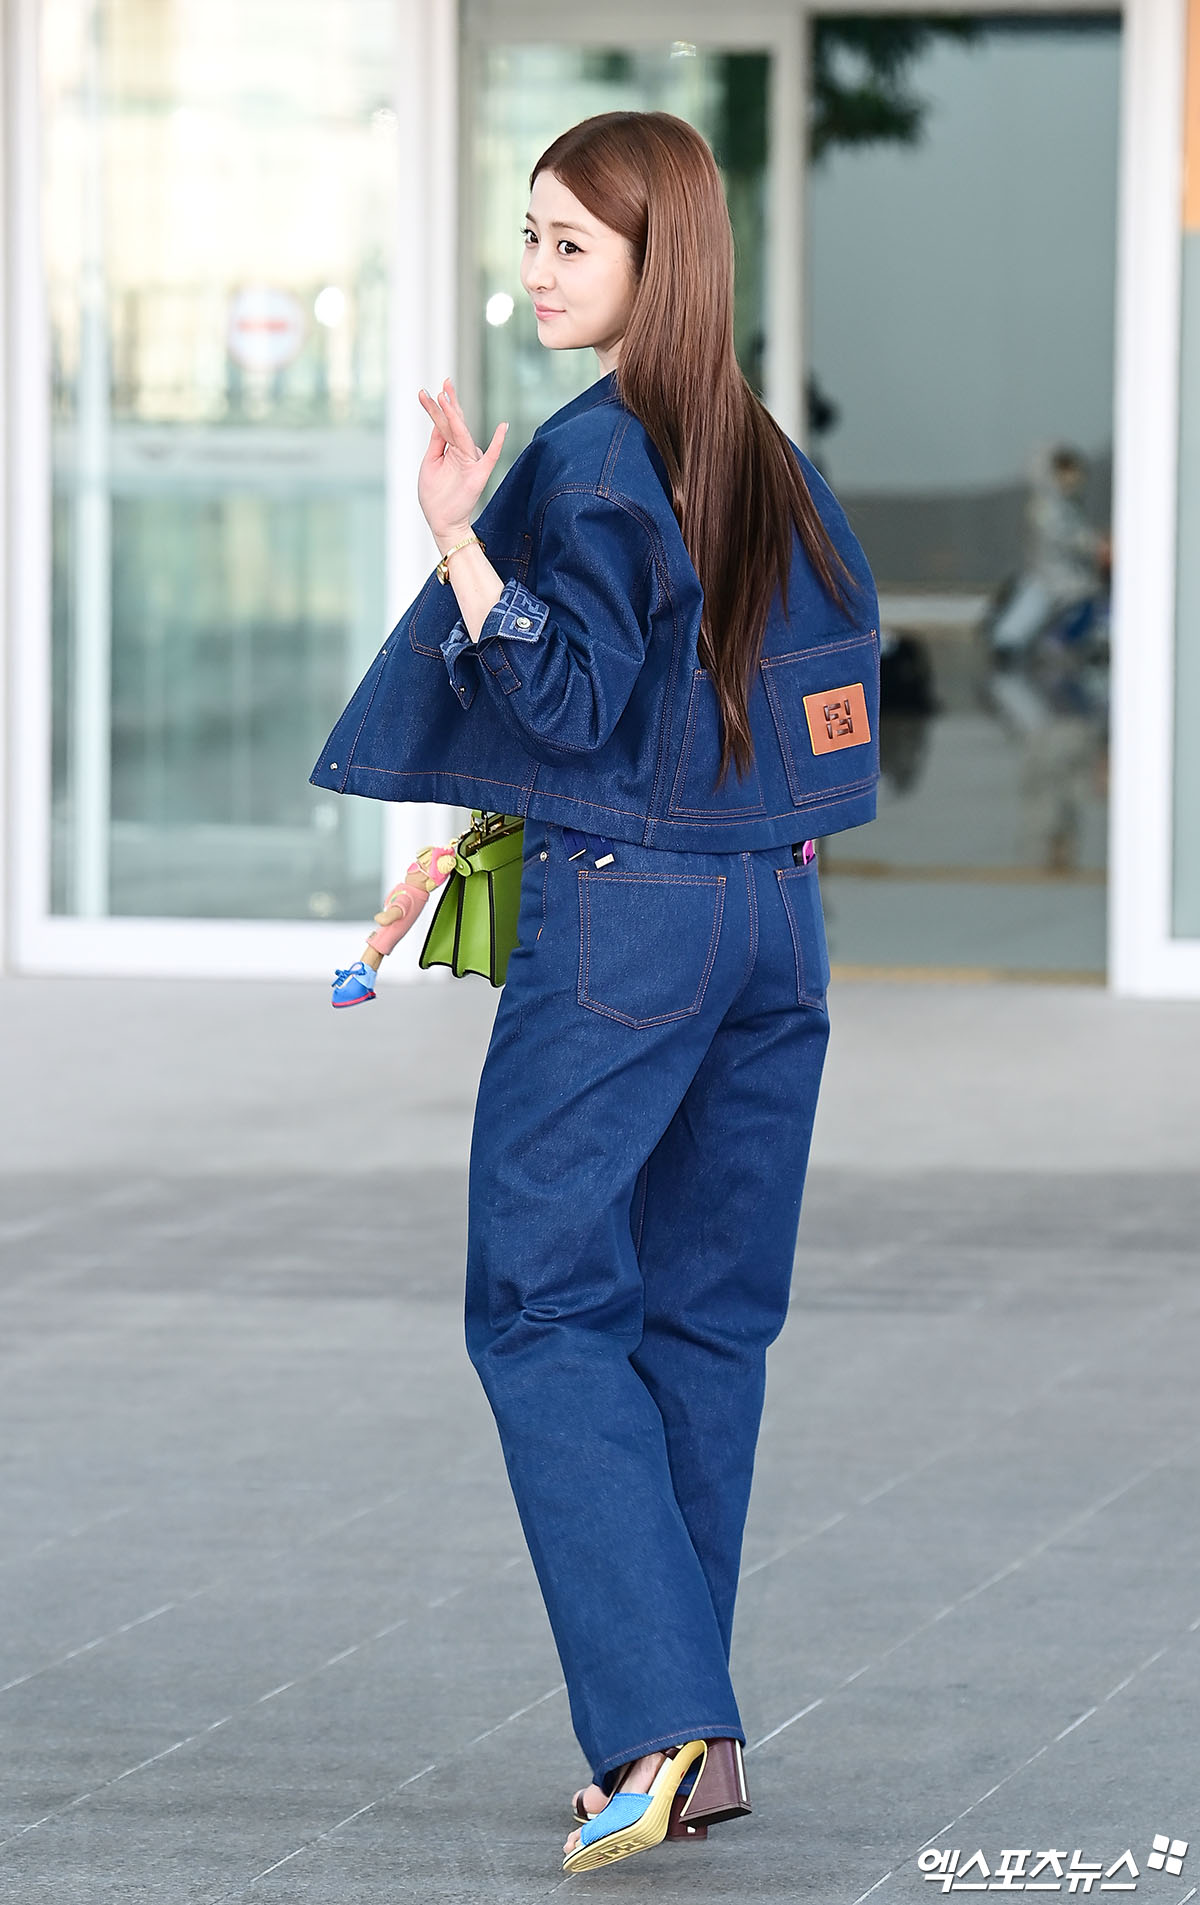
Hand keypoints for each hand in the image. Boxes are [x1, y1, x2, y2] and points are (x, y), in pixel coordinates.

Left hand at [418, 379, 507, 548]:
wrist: (442, 521)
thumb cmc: (435, 495)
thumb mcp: (430, 463)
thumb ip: (437, 443)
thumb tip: (439, 420)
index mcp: (450, 449)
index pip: (443, 423)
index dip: (434, 408)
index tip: (423, 392)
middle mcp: (462, 451)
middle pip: (455, 422)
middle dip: (448, 402)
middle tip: (444, 382)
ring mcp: (471, 461)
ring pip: (463, 433)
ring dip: (455, 415)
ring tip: (446, 397)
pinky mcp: (479, 474)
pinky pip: (492, 456)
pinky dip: (498, 443)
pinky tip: (502, 427)